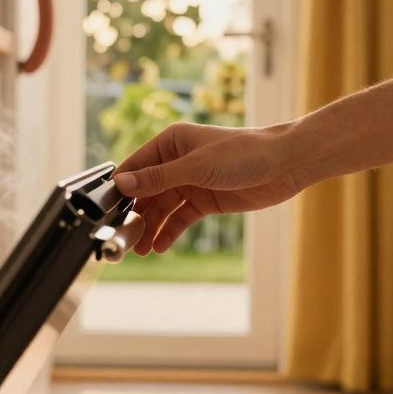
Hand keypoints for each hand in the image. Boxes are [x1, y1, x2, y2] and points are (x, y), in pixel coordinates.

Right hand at [114, 121, 300, 254]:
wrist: (285, 165)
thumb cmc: (243, 153)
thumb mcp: (196, 167)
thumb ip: (157, 178)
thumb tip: (122, 184)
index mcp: (171, 142)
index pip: (135, 167)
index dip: (121, 189)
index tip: (107, 213)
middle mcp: (177, 161)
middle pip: (146, 191)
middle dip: (135, 215)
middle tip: (123, 240)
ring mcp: (191, 182)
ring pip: (162, 208)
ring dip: (151, 228)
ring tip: (140, 251)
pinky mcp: (206, 200)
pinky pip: (181, 218)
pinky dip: (170, 232)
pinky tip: (160, 247)